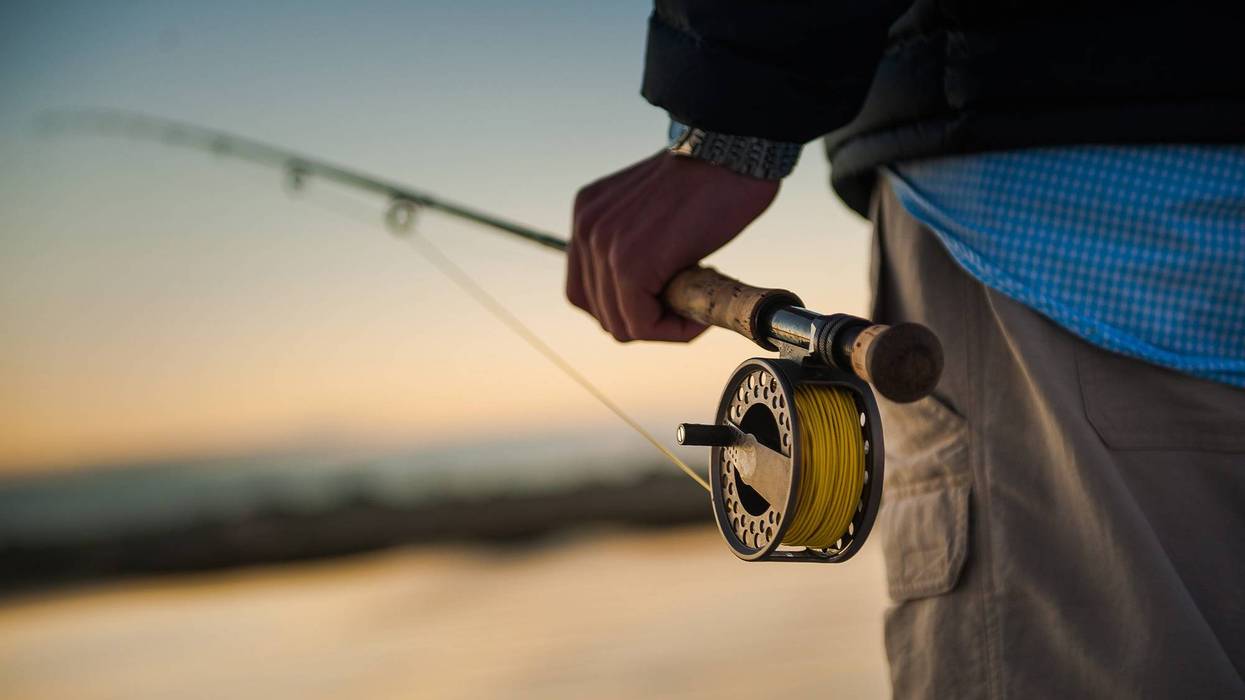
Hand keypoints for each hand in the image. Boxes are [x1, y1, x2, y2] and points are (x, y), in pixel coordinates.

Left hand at [567, 152, 779, 341]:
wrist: (734, 153)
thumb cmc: (711, 181)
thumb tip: (645, 295)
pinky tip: (699, 314)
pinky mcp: (630, 264)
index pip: (587, 290)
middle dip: (645, 320)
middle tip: (685, 305)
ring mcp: (604, 246)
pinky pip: (642, 324)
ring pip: (621, 324)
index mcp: (588, 215)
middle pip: (599, 311)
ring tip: (696, 305)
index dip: (625, 307)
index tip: (664, 301)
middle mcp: (586, 228)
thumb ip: (637, 243)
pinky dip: (674, 330)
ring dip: (662, 326)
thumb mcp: (653, 211)